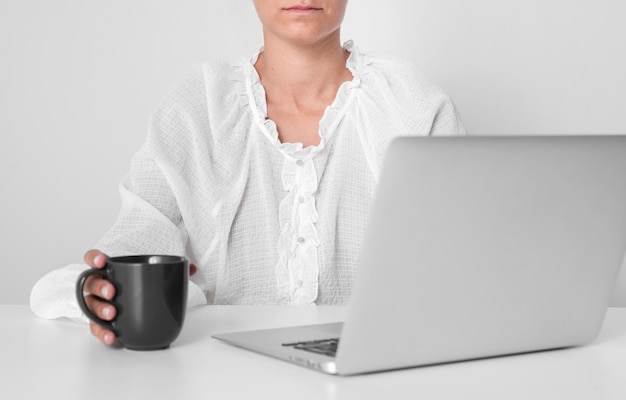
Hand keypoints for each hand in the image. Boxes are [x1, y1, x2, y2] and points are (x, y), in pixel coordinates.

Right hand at [82, 249, 198, 345]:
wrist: (139, 311)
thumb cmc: (141, 289)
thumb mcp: (157, 277)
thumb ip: (173, 271)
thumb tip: (191, 268)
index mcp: (111, 271)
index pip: (94, 259)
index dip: (94, 258)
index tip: (102, 260)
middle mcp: (100, 287)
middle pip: (90, 283)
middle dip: (99, 286)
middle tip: (112, 291)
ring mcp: (98, 305)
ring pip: (90, 306)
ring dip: (99, 309)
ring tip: (113, 313)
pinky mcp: (101, 324)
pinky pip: (97, 328)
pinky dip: (103, 332)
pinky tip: (112, 335)